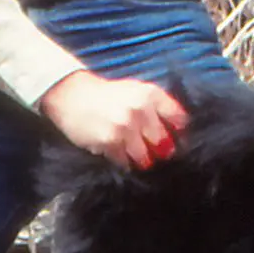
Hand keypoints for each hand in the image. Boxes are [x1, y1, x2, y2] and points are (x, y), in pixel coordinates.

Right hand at [40, 69, 189, 170]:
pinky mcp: (110, 142)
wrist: (73, 95)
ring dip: (144, 160)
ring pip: (145, 156)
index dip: (180, 132)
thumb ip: (158, 106)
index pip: (179, 118)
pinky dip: (125, 162)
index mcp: (150, 94)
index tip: (178, 139)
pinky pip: (125, 161)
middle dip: (163, 150)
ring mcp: (125, 127)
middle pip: (164, 141)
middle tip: (160, 153)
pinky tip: (121, 155)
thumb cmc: (108, 94)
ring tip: (140, 157)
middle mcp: (140, 109)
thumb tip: (180, 128)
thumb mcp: (136, 91)